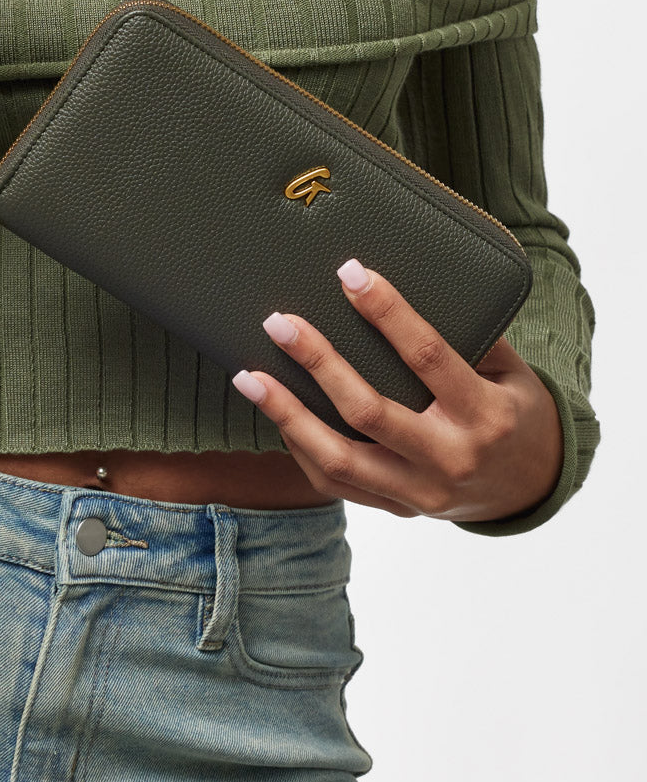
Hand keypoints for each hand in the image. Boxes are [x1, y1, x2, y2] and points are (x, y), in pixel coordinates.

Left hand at [231, 258, 562, 523]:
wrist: (531, 487)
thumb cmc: (515, 413)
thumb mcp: (511, 371)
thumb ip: (469, 335)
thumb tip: (407, 284)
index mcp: (483, 415)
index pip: (426, 356)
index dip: (387, 312)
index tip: (350, 274)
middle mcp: (448, 458)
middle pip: (368, 411)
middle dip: (318, 363)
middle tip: (280, 323)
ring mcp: (418, 491)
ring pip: (338, 458)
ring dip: (287, 415)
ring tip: (250, 376)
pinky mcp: (396, 507)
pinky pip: (335, 482)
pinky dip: (300, 446)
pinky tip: (276, 413)